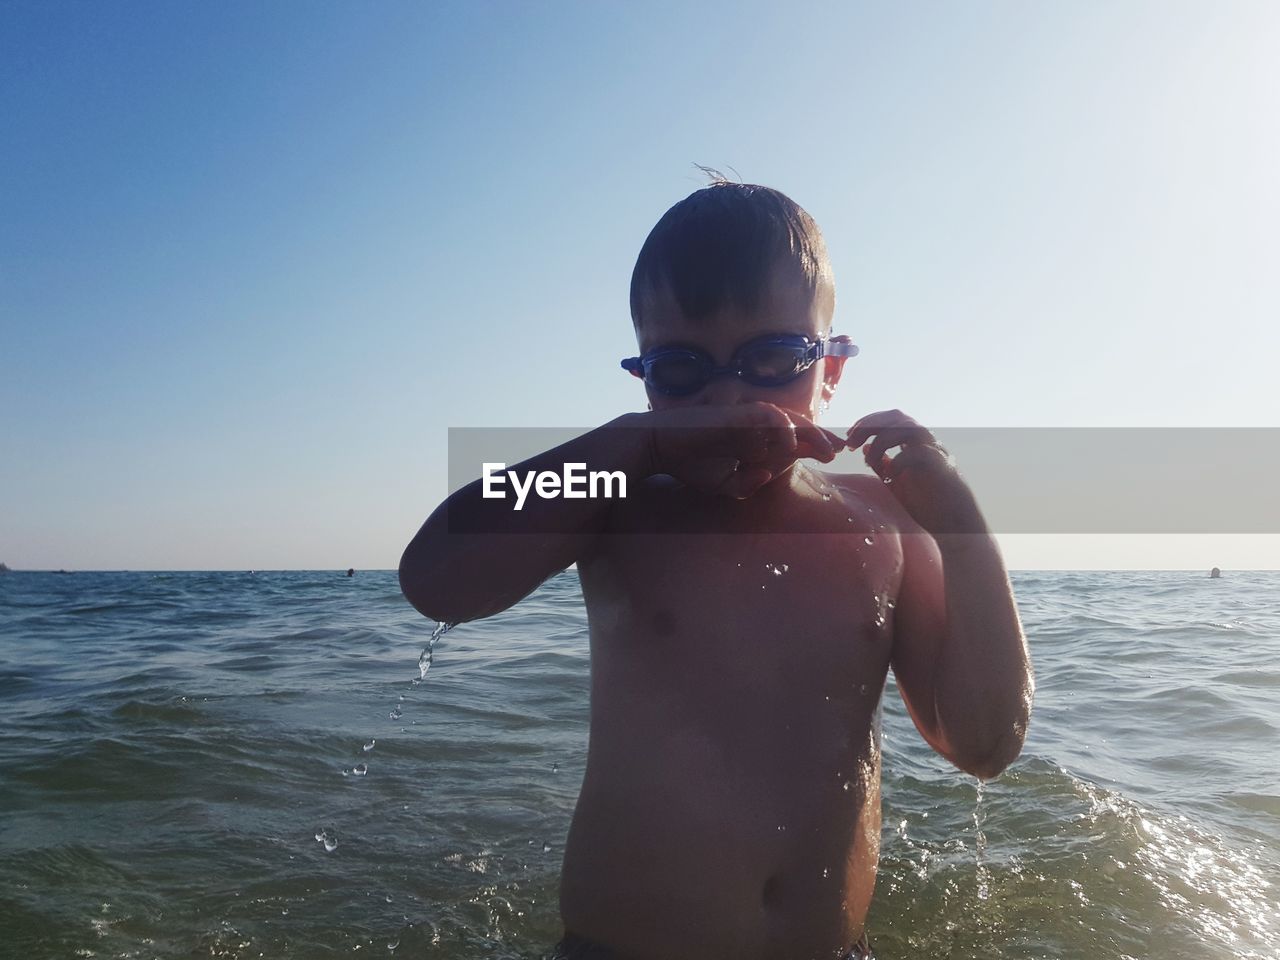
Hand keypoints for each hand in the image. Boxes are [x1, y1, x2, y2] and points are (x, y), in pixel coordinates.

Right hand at [645, 402, 838, 497]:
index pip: (792, 441)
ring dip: (810, 433)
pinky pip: (768, 415)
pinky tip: (791, 444)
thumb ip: (746, 484)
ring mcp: (747, 416)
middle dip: (821, 438)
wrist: (659, 447)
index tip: (833, 456)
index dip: (815, 446)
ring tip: (826, 449)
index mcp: (755, 439)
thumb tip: (769, 475)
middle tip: (840, 451)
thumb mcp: (723, 484)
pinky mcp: (737, 412)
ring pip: (788, 418)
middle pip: (798, 427)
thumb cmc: (690, 464)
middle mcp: (756, 425)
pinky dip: (782, 427)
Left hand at [846, 409, 985, 534]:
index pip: (890, 419)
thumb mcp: (896, 484)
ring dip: (882, 440)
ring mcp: (936, 454)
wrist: (955, 527)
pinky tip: (890, 475)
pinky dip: (900, 460)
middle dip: (869, 425)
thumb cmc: (928, 506)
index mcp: (914, 445)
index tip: (849, 437)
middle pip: (897, 417)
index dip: (867, 422)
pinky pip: (920, 453)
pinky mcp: (943, 469)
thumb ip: (882, 466)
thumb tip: (864, 448)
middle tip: (851, 441)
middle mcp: (926, 444)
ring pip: (909, 428)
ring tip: (869, 460)